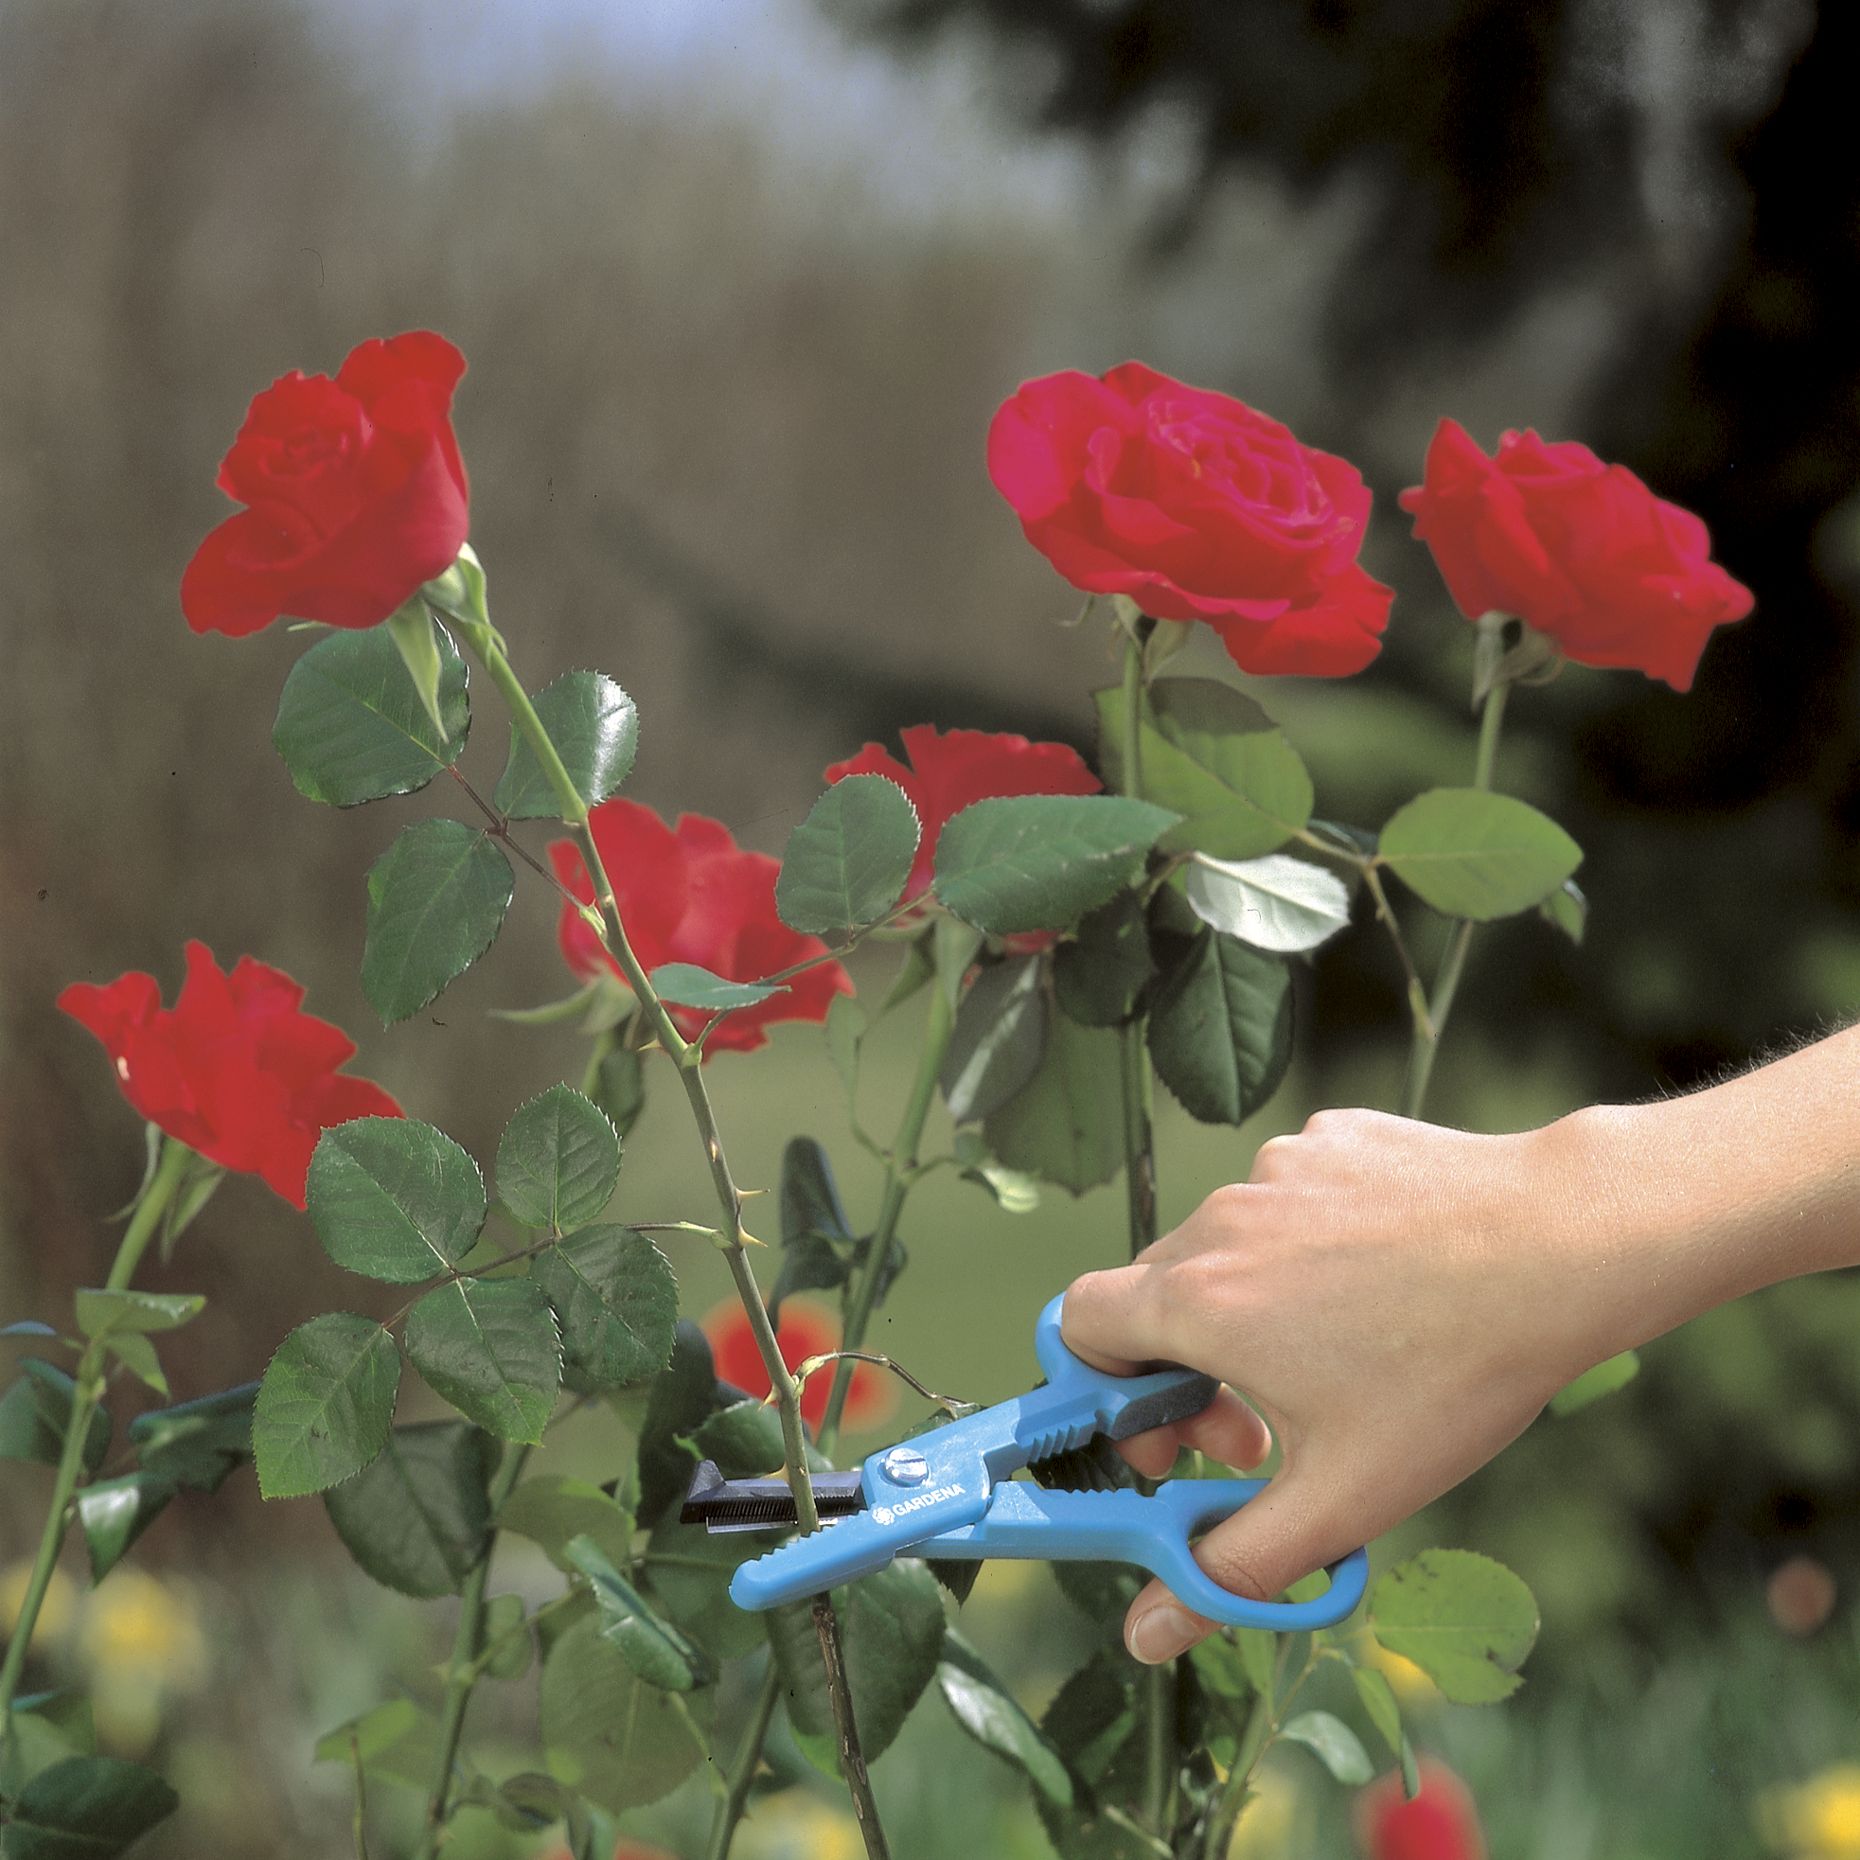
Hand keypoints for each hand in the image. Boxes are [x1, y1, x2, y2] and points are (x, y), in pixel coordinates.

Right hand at [1062, 1105, 1629, 1663]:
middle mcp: (1221, 1219)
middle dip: (1186, 1369)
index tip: (1177, 1445)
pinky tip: (1385, 1282)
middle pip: (1151, 1294)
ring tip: (1341, 1358)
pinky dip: (1309, 1244)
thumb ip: (1229, 1568)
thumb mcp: (1341, 1495)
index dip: (1108, 1395)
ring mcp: (1278, 1166)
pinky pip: (1287, 1196)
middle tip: (1263, 1428)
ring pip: (1224, 1245)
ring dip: (1249, 1307)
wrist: (1565, 1242)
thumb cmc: (1453, 1370)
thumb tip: (1147, 1636)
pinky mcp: (1332, 1136)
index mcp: (1199, 1299)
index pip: (1078, 1325)